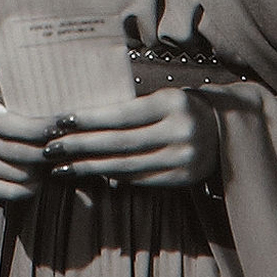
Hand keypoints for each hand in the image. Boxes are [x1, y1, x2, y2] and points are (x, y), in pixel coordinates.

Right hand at [0, 93, 57, 200]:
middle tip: (68, 148)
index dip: (41, 128)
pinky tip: (41, 179)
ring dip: (42, 171)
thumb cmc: (4, 113)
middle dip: (48, 152)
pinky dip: (32, 188)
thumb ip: (30, 106)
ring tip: (55, 162)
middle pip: (19, 153)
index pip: (13, 125)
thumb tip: (64, 118)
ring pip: (19, 174)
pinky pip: (12, 192)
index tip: (65, 126)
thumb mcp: (10, 101)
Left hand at [40, 89, 219, 188]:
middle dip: (81, 147)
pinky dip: (112, 176)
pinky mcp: (183, 178)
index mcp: (172, 104)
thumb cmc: (179, 107)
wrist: (227, 129)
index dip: (89, 120)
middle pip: (120, 143)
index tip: (60, 122)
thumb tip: (79, 117)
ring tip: (62, 167)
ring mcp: (184, 159)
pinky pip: (140, 179)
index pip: (122, 115)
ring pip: (127, 166)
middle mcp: (180, 132)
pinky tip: (91, 173)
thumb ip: (128, 105)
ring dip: (89, 167)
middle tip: (50, 149)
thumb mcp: (160, 97)